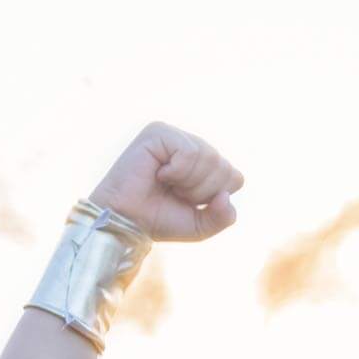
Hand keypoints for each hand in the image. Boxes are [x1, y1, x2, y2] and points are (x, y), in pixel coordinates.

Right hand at [87, 121, 244, 242]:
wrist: (124, 221)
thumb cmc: (156, 220)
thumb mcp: (199, 226)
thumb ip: (223, 217)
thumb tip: (226, 196)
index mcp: (203, 163)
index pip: (234, 177)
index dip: (213, 197)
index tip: (186, 202)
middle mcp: (191, 145)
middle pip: (223, 167)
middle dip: (200, 191)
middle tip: (173, 193)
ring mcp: (175, 136)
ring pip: (209, 158)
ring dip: (188, 182)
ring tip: (165, 183)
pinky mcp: (159, 132)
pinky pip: (189, 152)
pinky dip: (177, 171)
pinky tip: (159, 173)